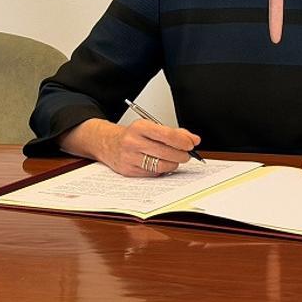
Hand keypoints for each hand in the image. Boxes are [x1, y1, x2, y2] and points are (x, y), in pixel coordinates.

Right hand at [60, 118, 200, 177]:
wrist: (107, 143)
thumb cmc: (133, 135)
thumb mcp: (151, 127)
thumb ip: (174, 132)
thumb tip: (194, 140)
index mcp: (140, 127)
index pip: (167, 134)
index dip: (182, 141)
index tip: (191, 144)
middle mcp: (132, 142)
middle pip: (166, 152)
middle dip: (182, 155)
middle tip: (187, 154)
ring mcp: (129, 158)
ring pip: (161, 165)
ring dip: (174, 164)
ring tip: (175, 160)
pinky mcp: (128, 171)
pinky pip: (153, 173)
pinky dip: (162, 170)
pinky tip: (162, 164)